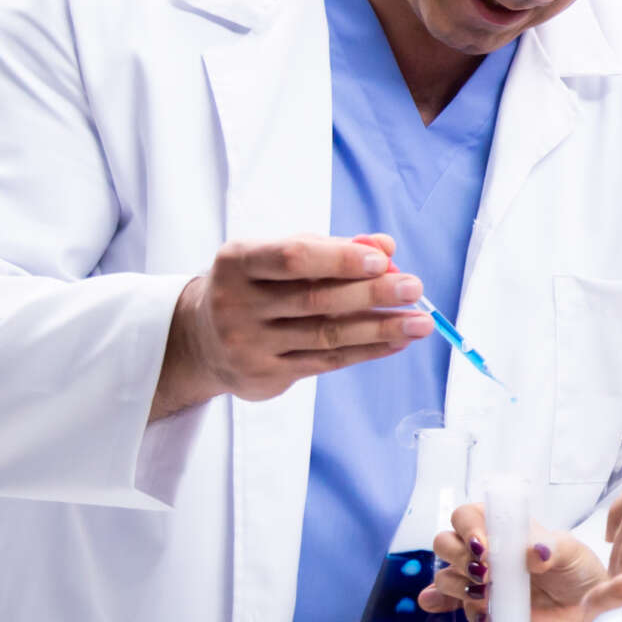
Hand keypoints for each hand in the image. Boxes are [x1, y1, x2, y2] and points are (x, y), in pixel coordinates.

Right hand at [152, 235, 430, 418]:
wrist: (201, 339)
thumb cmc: (254, 285)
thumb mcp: (278, 256)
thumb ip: (329, 248)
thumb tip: (386, 246)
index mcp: (238, 261)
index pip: (292, 258)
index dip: (339, 258)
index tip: (383, 259)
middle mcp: (237, 304)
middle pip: (315, 300)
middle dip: (372, 293)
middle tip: (414, 288)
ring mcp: (248, 344)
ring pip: (326, 336)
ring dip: (380, 329)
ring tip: (420, 322)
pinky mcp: (264, 375)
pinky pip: (325, 362)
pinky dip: (366, 351)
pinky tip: (396, 342)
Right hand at [377, 512, 602, 621]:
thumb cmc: (582, 578)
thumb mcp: (573, 558)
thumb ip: (553, 550)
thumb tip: (534, 551)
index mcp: (502, 535)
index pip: (467, 518)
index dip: (468, 528)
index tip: (484, 548)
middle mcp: (483, 561)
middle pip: (445, 549)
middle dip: (457, 560)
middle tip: (483, 577)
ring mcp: (477, 594)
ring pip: (443, 587)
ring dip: (451, 594)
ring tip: (481, 605)